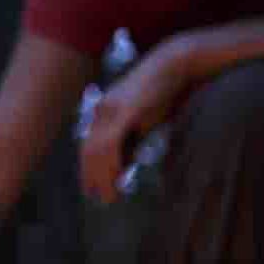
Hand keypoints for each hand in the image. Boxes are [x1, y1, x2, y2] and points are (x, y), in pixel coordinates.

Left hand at [80, 39, 193, 203]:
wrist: (175, 64)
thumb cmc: (164, 93)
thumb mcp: (142, 122)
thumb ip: (131, 141)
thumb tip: (125, 165)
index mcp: (102, 111)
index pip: (88, 146)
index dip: (88, 170)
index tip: (91, 189)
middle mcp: (101, 110)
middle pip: (87, 152)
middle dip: (91, 178)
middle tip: (100, 199)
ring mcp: (110, 109)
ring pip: (97, 151)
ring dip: (102, 177)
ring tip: (111, 197)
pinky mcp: (123, 111)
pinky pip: (110, 144)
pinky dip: (111, 165)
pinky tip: (117, 179)